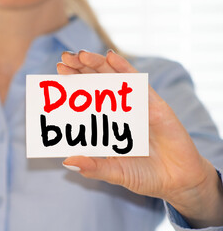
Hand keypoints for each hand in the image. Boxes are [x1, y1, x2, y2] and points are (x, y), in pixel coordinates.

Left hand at [57, 50, 222, 227]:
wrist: (179, 181)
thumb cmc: (145, 176)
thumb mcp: (115, 173)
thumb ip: (94, 167)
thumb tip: (66, 162)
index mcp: (108, 122)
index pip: (87, 98)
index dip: (73, 84)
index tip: (58, 72)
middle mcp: (120, 110)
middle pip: (97, 84)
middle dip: (81, 69)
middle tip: (64, 59)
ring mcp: (137, 106)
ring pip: (114, 79)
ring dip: (98, 65)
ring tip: (81, 55)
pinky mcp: (155, 106)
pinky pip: (138, 84)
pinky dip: (125, 69)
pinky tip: (111, 57)